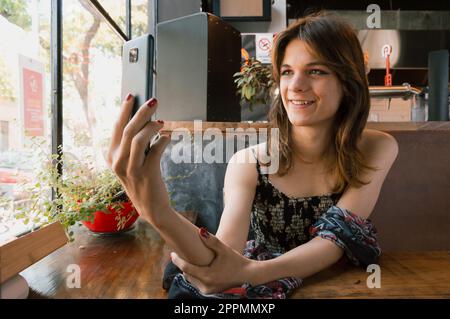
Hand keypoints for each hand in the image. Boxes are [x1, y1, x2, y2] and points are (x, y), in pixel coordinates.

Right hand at [107, 94, 170, 224]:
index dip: (124, 110)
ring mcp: (131, 169)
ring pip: (138, 139)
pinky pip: (155, 151)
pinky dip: (162, 142)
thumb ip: (132, 144)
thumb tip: (144, 118)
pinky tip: (167, 138)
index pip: (116, 128)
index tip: (132, 95)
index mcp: (111, 156)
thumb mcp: (131, 162)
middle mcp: (117, 162)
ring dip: (152, 127)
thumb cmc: (142, 180)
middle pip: (128, 130)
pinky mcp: (146, 174)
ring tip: (162, 122)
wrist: (151, 207)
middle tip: (153, 101)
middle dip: (141, 112)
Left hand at [170, 228, 255, 293]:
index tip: (172, 254)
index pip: (186, 268)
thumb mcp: (224, 249)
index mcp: (207, 276)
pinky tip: (194, 268)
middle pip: (187, 275)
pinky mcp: (210, 292)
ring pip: (192, 280)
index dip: (177, 260)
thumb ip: (212, 241)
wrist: (248, 275)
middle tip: (178, 255)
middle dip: (182, 265)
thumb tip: (200, 230)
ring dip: (188, 271)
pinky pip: (197, 284)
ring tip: (186, 260)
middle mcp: (206, 286)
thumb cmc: (237, 261)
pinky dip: (194, 276)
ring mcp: (208, 291)